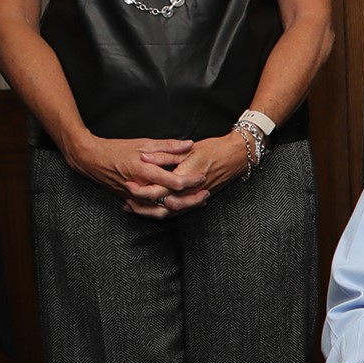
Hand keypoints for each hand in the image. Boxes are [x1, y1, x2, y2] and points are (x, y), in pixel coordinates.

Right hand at [65, 135, 200, 213]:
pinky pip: (150, 211)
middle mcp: (141, 187)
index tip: (202, 177)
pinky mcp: (130, 200)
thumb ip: (167, 146)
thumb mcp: (143, 143)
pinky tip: (177, 207)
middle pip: (171, 202)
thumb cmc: (116, 148)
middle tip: (205, 194)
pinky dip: (165, 211)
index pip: (173, 182)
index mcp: (145, 171)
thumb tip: (189, 144)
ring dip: (181, 208)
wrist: (90, 159)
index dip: (191, 181)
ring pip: (162, 211)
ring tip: (196, 202)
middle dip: (191, 200)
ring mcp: (135, 197)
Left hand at [139, 134, 253, 214]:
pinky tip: (151, 209)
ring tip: (134, 207)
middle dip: (143, 206)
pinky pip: (178, 212)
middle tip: (127, 200)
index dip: (141, 190)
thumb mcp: (188, 149)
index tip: (128, 184)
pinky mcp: (196, 200)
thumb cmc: (214, 149)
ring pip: (169, 213)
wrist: (236, 156)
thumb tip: (146, 157)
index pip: (159, 190)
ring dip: (150, 212)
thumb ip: (166, 154)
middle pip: (162, 206)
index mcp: (185, 177)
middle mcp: (190, 191)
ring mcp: (194, 198)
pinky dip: (163, 212)